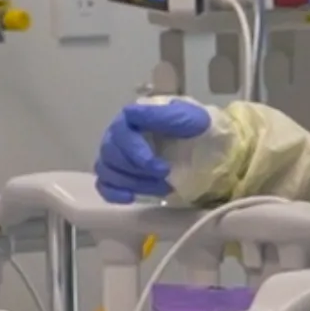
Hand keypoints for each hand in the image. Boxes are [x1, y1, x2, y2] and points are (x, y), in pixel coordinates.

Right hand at [94, 99, 212, 203]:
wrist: (205, 146)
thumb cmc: (198, 130)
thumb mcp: (191, 118)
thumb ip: (165, 116)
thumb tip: (134, 113)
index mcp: (133, 116)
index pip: (121, 133)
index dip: (137, 153)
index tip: (162, 168)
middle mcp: (118, 133)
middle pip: (111, 154)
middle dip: (139, 171)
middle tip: (165, 178)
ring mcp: (115, 154)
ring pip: (107, 170)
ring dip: (132, 183)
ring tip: (161, 188)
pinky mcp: (117, 174)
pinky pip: (103, 185)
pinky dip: (113, 193)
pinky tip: (131, 197)